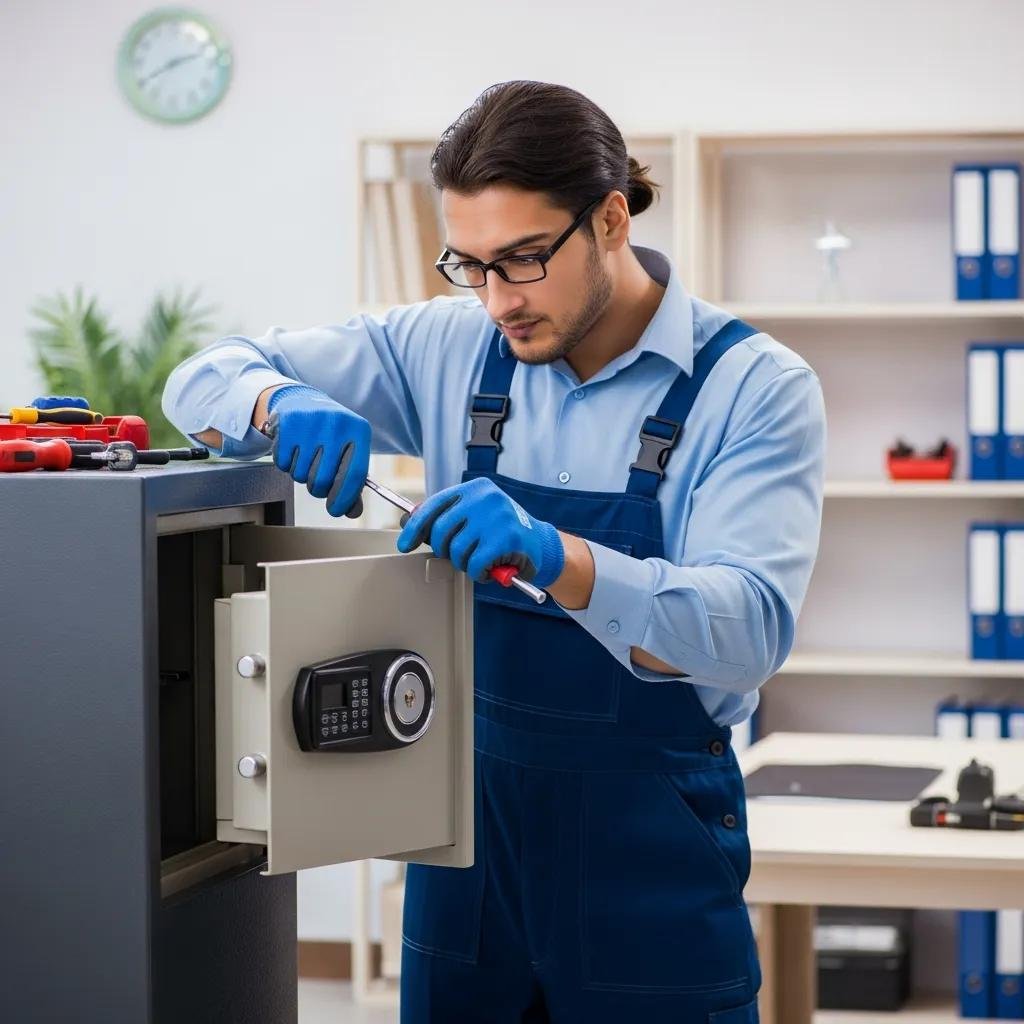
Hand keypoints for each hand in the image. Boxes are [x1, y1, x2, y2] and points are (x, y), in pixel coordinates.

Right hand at [263, 385, 369, 517]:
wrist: (303, 402)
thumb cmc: (330, 434)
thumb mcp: (347, 451)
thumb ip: (352, 482)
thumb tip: (352, 511)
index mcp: (359, 431)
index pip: (354, 474)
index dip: (344, 497)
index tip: (335, 511)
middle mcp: (337, 423)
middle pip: (323, 479)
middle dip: (318, 488)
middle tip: (317, 479)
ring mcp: (312, 421)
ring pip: (301, 474)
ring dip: (302, 475)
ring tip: (307, 457)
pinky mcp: (288, 422)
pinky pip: (284, 463)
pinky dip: (287, 464)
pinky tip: (294, 449)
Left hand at [396, 477, 564, 587]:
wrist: (542, 545)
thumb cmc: (502, 532)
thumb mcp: (474, 516)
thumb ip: (446, 517)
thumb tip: (407, 523)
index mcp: (475, 488)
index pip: (434, 505)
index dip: (415, 527)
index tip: (405, 544)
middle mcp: (485, 498)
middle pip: (441, 530)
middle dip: (444, 550)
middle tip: (458, 556)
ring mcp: (497, 517)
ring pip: (456, 550)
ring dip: (465, 563)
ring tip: (480, 560)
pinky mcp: (506, 538)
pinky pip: (475, 564)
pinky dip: (478, 573)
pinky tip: (490, 569)